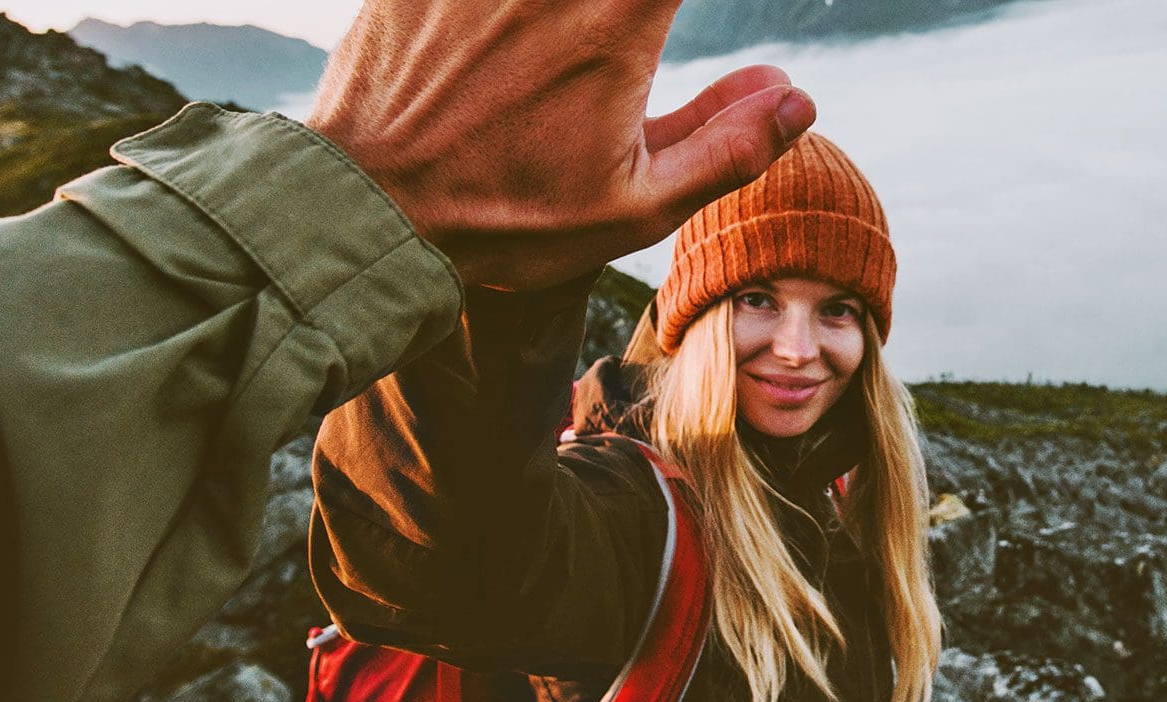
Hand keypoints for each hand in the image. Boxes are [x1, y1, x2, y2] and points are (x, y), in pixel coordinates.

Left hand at [306, 0, 816, 289]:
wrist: (368, 207)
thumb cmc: (508, 216)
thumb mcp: (637, 206)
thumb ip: (730, 148)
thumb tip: (797, 100)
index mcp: (617, 22)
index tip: (675, 21)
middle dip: (640, 6)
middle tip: (631, 42)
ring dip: (594, 10)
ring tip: (565, 69)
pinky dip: (510, 6)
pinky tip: (518, 43)